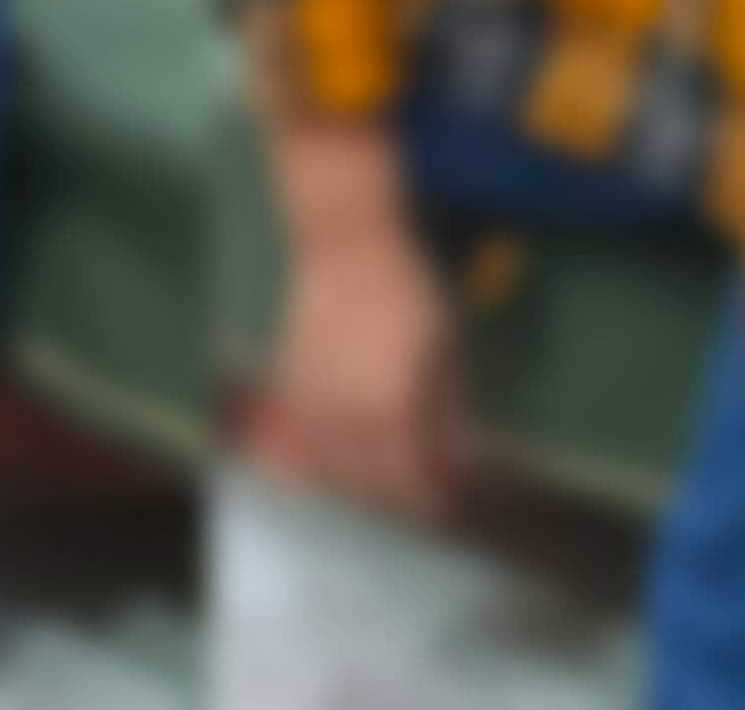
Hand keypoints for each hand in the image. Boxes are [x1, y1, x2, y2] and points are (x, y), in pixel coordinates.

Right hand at [263, 221, 461, 522]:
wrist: (346, 248)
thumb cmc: (407, 290)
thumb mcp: (444, 342)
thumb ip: (446, 403)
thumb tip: (454, 454)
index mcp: (395, 406)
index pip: (411, 478)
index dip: (430, 494)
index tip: (444, 496)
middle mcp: (350, 416)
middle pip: (371, 484)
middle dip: (398, 489)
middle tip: (417, 483)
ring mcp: (314, 407)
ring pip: (333, 471)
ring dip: (360, 480)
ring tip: (383, 471)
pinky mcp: (290, 391)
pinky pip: (301, 445)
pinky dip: (321, 459)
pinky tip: (340, 453)